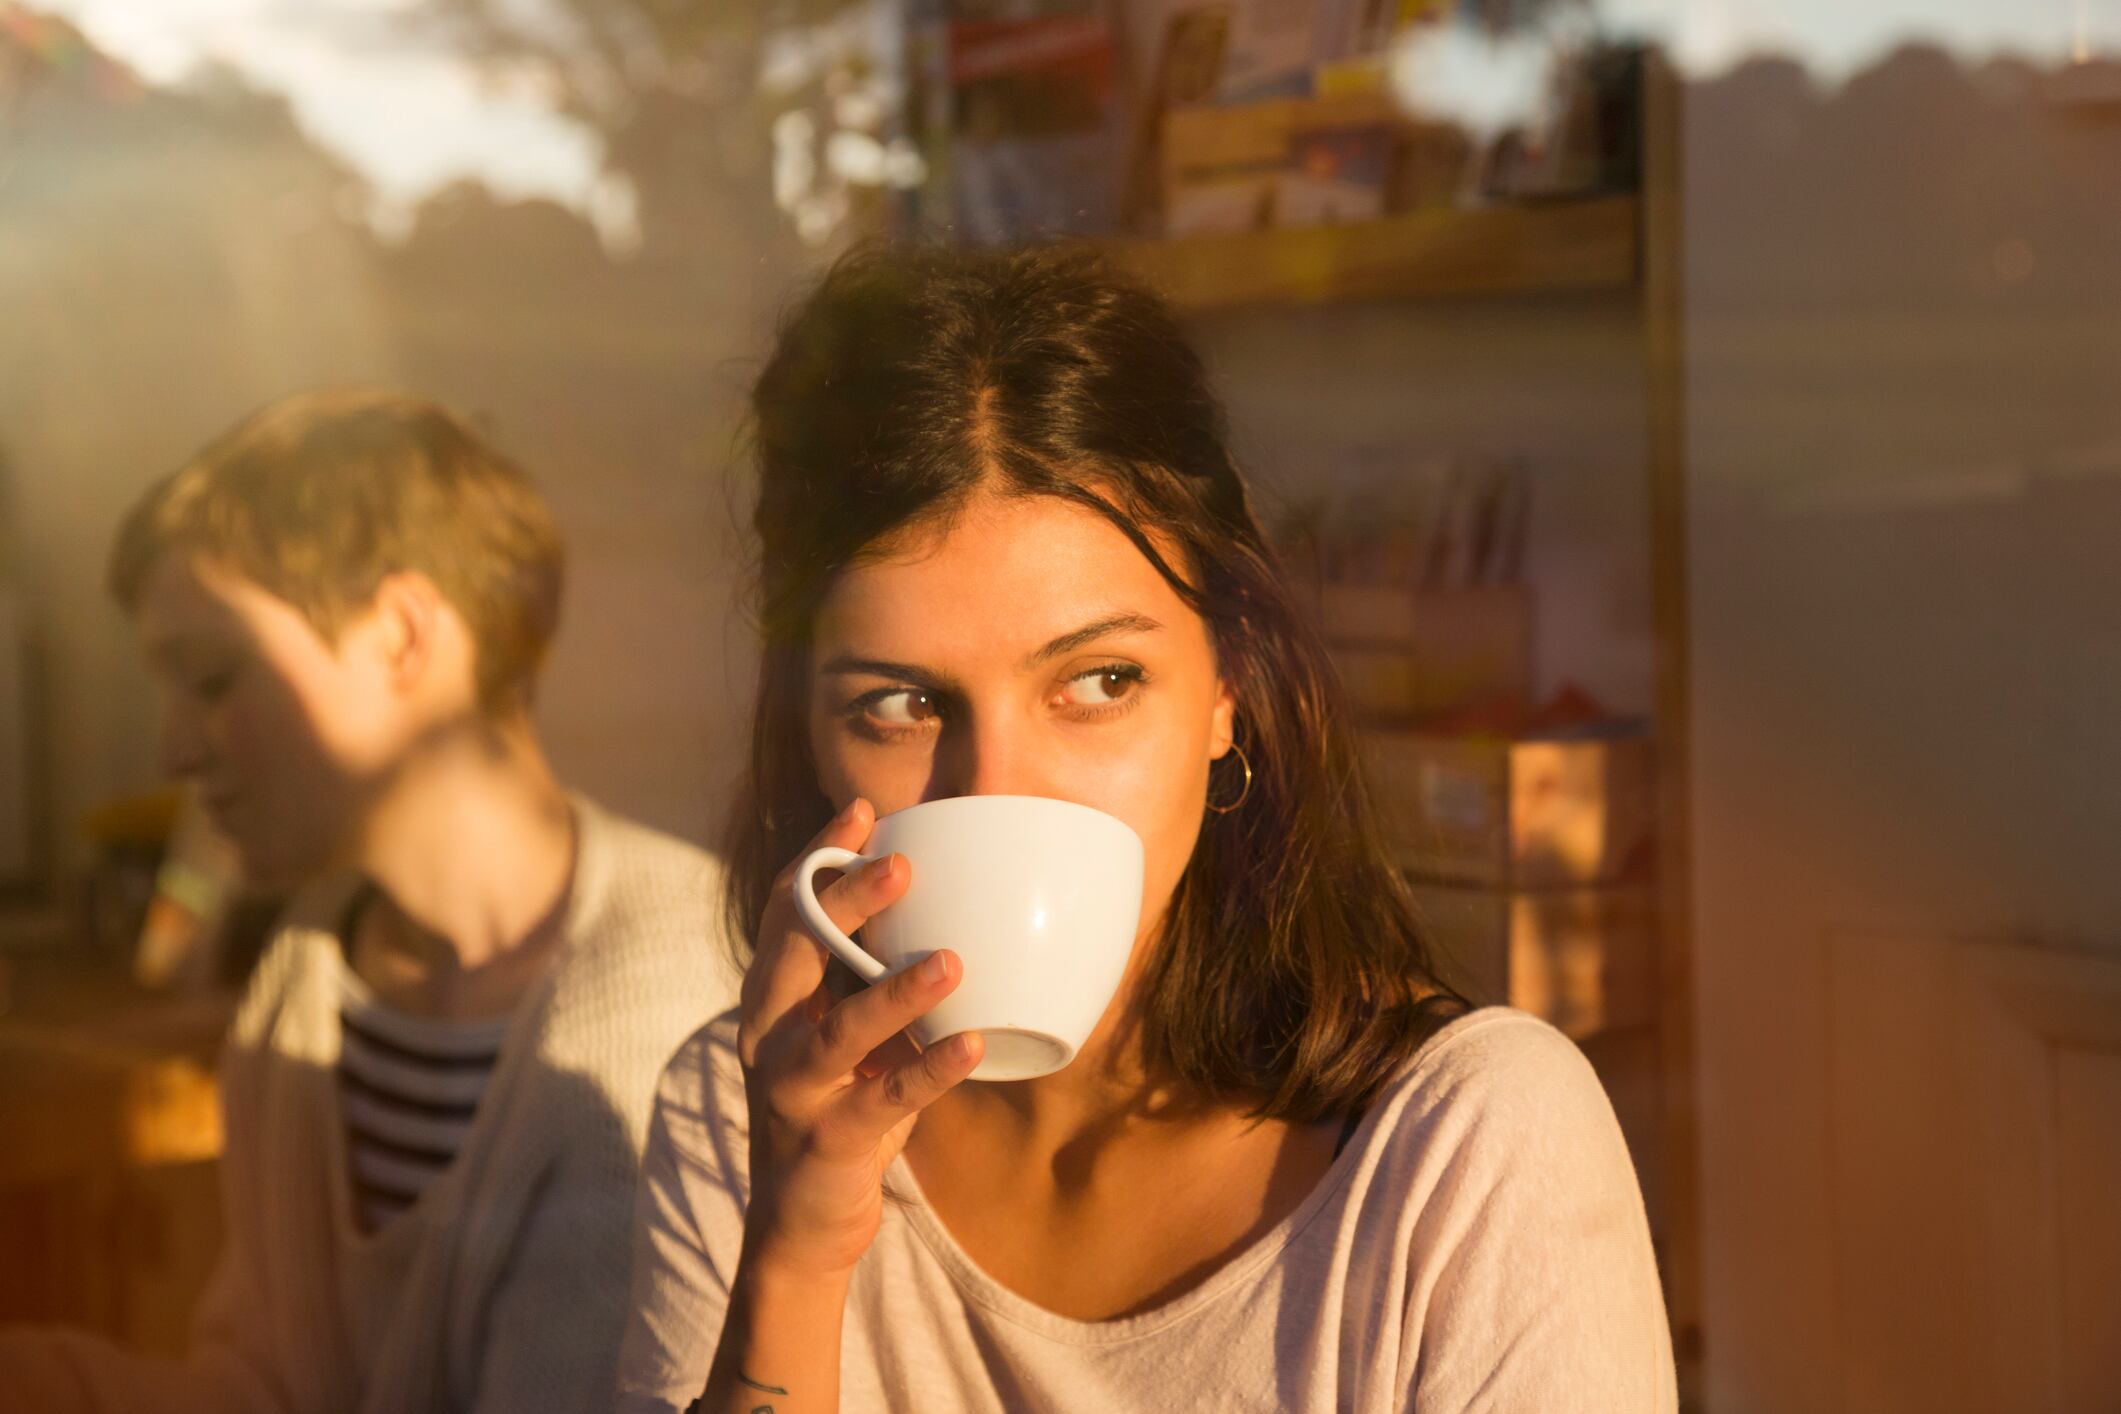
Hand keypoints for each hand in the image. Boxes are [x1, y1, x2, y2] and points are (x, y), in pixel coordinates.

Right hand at [735, 797, 984, 1279]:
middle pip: (797, 957)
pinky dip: (929, 1071)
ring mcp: (793, 1091)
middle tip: (901, 865)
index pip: (784, 913)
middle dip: (845, 905)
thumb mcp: (846, 1033)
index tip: (864, 811)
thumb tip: (938, 905)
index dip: (819, 859)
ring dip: (893, 993)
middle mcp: (769, 1036)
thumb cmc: (838, 1105)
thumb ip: (869, 979)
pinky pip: (884, 1100)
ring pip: (836, 1032)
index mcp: (772, 999)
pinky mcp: (829, 1140)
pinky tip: (973, 1045)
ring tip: (951, 962)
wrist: (801, 1221)